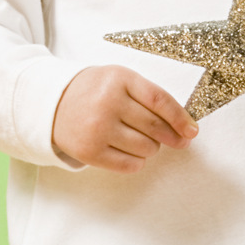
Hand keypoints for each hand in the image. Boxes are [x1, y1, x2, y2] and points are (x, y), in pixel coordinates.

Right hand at [52, 66, 196, 172]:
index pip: (160, 101)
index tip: (192, 131)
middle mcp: (107, 102)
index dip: (181, 119)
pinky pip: (129, 165)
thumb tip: (184, 126)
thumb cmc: (95, 91)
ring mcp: (97, 128)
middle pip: (155, 128)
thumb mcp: (119, 80)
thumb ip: (149, 96)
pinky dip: (137, 162)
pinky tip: (130, 153)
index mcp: (119, 79)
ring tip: (140, 140)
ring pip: (146, 148)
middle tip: (177, 140)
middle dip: (172, 137)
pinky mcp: (89, 151)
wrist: (51, 104)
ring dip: (152, 148)